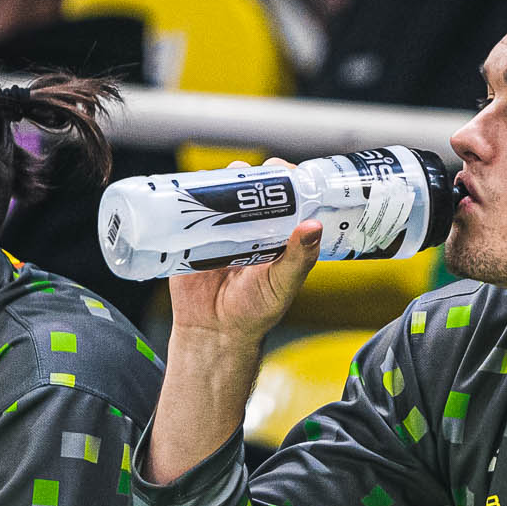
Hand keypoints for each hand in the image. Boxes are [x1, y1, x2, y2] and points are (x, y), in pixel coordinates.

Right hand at [165, 163, 322, 352]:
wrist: (212, 332)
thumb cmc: (253, 313)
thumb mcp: (281, 285)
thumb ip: (298, 258)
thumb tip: (313, 227)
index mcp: (278, 235)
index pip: (287, 197)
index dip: (287, 180)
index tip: (285, 173)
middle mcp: (251, 227)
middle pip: (252, 188)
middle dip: (252, 175)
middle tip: (249, 174)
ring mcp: (222, 228)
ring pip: (223, 192)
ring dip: (223, 179)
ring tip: (224, 181)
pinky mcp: (194, 235)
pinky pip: (193, 209)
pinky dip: (192, 194)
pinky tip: (195, 188)